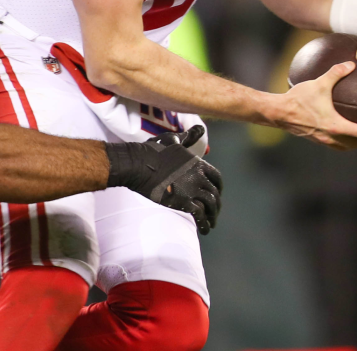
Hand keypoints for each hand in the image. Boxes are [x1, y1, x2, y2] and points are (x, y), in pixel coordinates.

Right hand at [106, 126, 223, 233]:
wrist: (138, 163)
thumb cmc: (153, 151)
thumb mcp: (174, 140)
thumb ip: (188, 137)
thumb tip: (200, 128)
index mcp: (198, 163)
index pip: (216, 178)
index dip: (218, 188)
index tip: (216, 194)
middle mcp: (199, 176)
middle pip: (215, 193)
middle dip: (216, 205)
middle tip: (213, 213)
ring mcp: (192, 189)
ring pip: (211, 205)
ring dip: (213, 216)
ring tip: (210, 224)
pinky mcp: (184, 201)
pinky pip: (200, 215)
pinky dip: (205, 224)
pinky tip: (205, 230)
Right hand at [279, 61, 356, 149]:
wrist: (278, 112)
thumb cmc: (298, 99)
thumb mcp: (319, 83)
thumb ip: (336, 73)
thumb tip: (351, 64)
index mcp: (336, 126)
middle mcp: (331, 137)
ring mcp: (323, 140)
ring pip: (347, 147)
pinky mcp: (316, 139)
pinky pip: (336, 144)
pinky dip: (346, 141)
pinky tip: (344, 130)